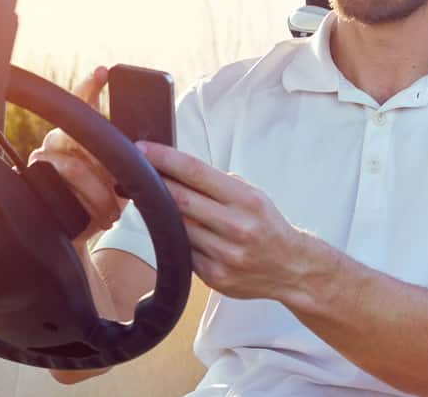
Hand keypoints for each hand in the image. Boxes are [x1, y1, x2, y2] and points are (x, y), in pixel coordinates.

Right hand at [28, 66, 127, 244]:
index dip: (91, 85)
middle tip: (123, 182)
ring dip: (101, 193)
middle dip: (107, 163)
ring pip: (75, 168)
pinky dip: (88, 204)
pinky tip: (101, 217)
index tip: (104, 71)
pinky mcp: (38, 181)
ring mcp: (44, 159)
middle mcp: (57, 139)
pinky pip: (65, 188)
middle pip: (80, 137)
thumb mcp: (121, 174)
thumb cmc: (103, 197)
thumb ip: (128, 156)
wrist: (79, 231)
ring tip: (114, 212)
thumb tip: (153, 148)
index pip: (82, 102)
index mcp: (78, 132)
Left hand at [137, 141, 307, 300]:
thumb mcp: (251, 195)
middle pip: (180, 200)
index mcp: (246, 200)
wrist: (292, 268)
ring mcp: (225, 255)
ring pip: (178, 227)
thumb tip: (174, 169)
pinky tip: (170, 229)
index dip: (165, 159)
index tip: (142, 150)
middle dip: (154, 184)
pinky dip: (174, 238)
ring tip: (149, 200)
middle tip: (135, 173)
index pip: (196, 172)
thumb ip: (216, 184)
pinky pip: (184, 251)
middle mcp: (236, 227)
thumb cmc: (266, 223)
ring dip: (160, 213)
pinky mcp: (215, 277)